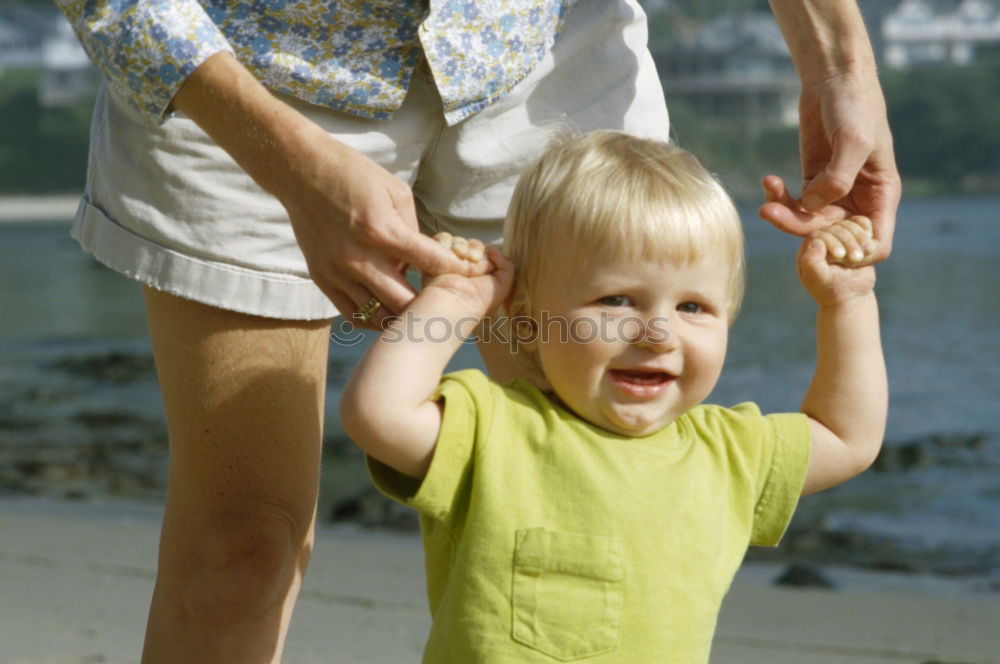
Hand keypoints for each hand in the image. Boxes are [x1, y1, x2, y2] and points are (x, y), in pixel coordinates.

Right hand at [279, 135, 485, 328]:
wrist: (301, 171)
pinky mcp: (322, 279)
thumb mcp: (396, 191)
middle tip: (443, 302)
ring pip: (378, 316)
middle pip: (406, 302)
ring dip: (401, 316)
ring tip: (416, 312)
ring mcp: (338, 272)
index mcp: (383, 231)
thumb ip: (414, 230)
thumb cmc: (353, 174)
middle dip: (429, 304)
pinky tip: (388, 312)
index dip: (458, 271)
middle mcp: (359, 257)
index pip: (432, 263)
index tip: (470, 275)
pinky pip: (353, 314)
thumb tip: (426, 259)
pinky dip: (374, 319)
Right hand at [422, 233, 513, 316]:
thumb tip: (492, 248)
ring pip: (459, 241)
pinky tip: (450, 251)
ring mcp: (450, 261)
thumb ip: (507, 265)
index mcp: (481, 272)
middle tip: (473, 259)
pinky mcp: (435, 256)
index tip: (488, 259)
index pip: (487, 252)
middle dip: (476, 249)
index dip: (489, 252)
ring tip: (461, 256)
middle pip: (474, 244)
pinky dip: (446, 241)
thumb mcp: (503, 285)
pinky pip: (442, 239)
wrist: (455, 300)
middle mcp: (466, 266)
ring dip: (462, 245)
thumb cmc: (480, 298)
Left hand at [759, 70, 900, 263]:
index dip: (854, 254)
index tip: (824, 245)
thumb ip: (838, 179)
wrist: (834, 79)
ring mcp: (834, 193)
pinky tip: (768, 180)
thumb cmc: (855, 106)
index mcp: (882, 196)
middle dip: (802, 230)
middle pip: (833, 235)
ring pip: (808, 223)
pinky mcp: (812, 182)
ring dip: (784, 216)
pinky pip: (794, 205)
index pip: (876, 243)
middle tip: (770, 213)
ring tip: (764, 203)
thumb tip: (814, 208)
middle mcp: (860, 200)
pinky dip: (778, 199)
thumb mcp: (853, 141)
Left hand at [797, 216, 876, 305]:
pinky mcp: (853, 236)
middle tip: (857, 257)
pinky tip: (870, 237)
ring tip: (867, 250)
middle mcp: (821, 241)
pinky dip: (866, 228)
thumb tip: (816, 242)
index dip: (830, 242)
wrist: (852, 297)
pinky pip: (859, 223)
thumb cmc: (834, 291)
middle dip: (848, 241)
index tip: (840, 255)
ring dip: (859, 236)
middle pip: (834, 228)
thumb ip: (812, 263)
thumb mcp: (821, 280)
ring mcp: (837, 237)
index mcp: (808, 251)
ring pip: (848, 224)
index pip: (817, 235)